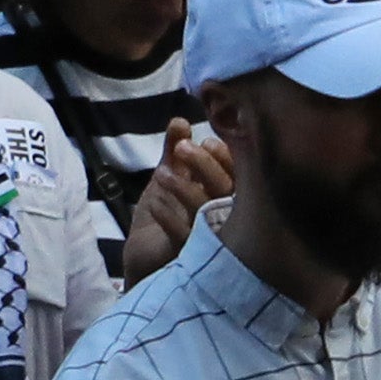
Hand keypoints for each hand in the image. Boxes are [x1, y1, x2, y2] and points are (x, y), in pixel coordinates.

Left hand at [114, 116, 234, 281]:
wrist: (142, 258)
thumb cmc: (164, 216)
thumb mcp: (168, 176)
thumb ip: (174, 149)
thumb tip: (180, 120)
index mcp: (224, 196)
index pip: (238, 173)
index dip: (225, 156)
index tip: (204, 141)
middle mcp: (223, 218)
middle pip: (226, 190)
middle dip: (205, 165)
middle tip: (181, 149)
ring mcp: (209, 239)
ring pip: (207, 212)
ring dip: (184, 188)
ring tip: (161, 174)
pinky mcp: (188, 257)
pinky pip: (184, 235)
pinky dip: (169, 216)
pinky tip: (155, 202)